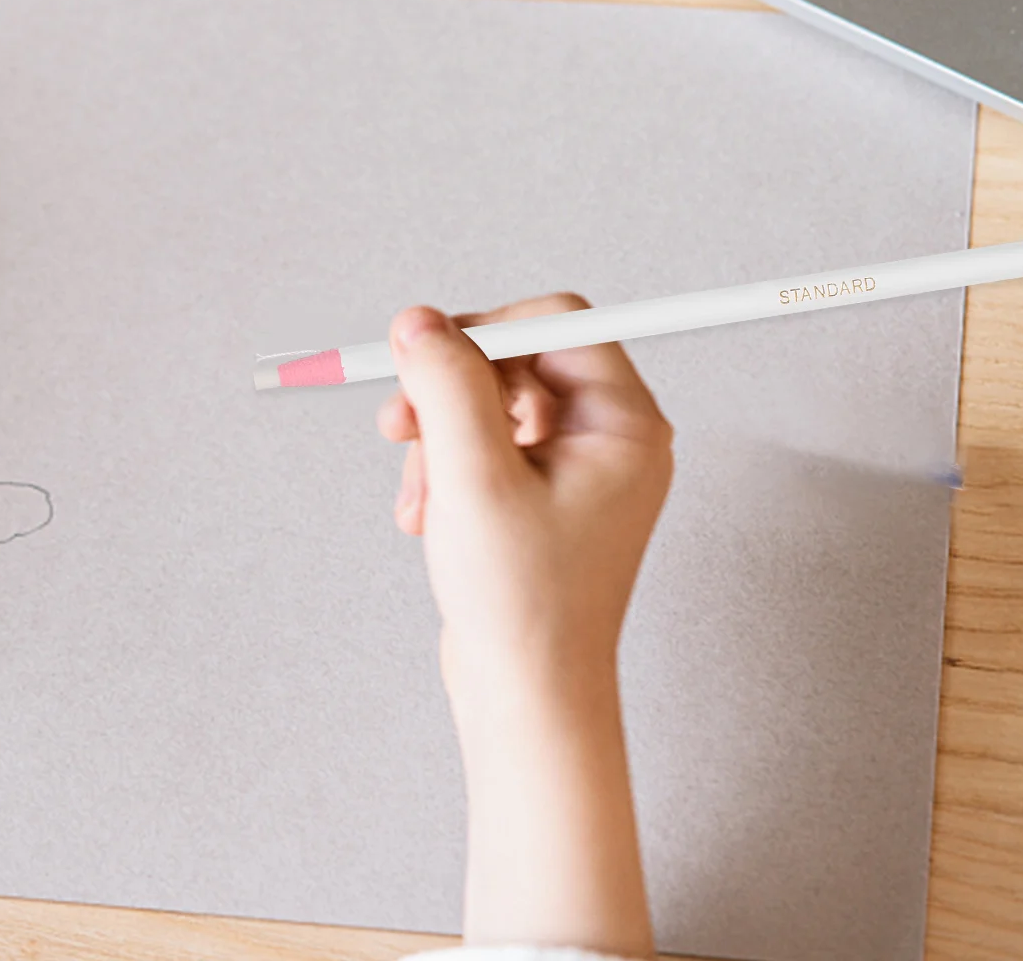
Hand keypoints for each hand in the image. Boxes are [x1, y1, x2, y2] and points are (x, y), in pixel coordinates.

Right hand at [378, 296, 671, 955]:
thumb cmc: (523, 605)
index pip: (557, 323)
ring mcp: (577, 468)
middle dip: (449, 390)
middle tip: (398, 423)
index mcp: (624, 425)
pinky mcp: (541, 495)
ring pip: (490, 402)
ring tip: (418, 495)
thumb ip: (448, 386)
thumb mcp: (474, 479)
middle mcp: (609, 438)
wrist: (528, 702)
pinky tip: (426, 515)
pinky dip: (445, 467)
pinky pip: (485, 444)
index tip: (424, 355)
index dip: (485, 328)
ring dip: (439, 435)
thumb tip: (419, 321)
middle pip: (516, 358)